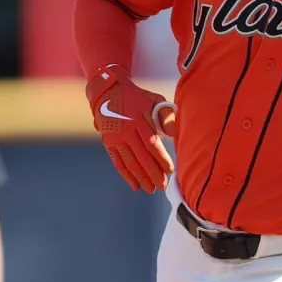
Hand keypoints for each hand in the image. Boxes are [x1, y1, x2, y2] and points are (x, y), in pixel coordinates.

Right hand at [88, 63, 175, 192]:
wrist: (109, 92)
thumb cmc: (137, 97)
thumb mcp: (154, 99)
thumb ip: (166, 114)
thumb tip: (172, 132)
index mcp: (138, 119)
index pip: (152, 143)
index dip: (161, 158)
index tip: (170, 170)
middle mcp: (126, 130)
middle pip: (141, 156)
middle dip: (153, 173)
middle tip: (162, 186)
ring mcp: (116, 137)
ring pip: (129, 161)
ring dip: (140, 177)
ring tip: (151, 189)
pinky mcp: (109, 143)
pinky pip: (118, 162)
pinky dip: (126, 175)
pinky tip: (135, 185)